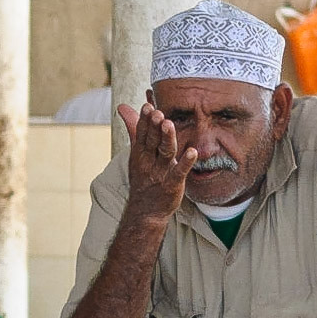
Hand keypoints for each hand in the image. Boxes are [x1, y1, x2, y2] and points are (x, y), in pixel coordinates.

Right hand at [120, 101, 196, 220]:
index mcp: (140, 153)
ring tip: (169, 125)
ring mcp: (161, 173)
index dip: (144, 121)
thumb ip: (134, 128)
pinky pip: (179, 172)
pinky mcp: (173, 184)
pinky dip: (186, 163)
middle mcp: (149, 161)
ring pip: (165, 153)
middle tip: (157, 113)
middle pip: (152, 141)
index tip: (147, 106)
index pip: (142, 134)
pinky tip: (193, 152)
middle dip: (154, 127)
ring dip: (167, 139)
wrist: (145, 211)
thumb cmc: (143, 178)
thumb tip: (123, 107)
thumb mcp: (136, 152)